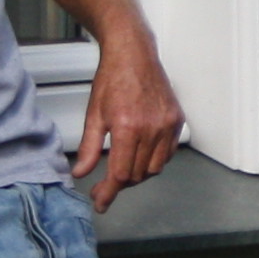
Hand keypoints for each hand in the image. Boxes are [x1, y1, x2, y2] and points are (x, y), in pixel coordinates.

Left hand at [74, 29, 186, 207]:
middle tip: (104, 185)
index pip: (120, 174)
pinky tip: (141, 156)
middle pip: (137, 175)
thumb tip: (81, 173)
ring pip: (154, 168)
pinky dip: (154, 161)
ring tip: (123, 169)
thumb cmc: (112, 80)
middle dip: (120, 184)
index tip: (100, 202)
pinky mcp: (177, 121)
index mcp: (128, 128)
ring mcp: (167, 125)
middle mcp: (151, 129)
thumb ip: (89, 148)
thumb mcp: (94, 114)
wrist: (134, 55)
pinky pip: (168, 154)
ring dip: (138, 174)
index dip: (109, 192)